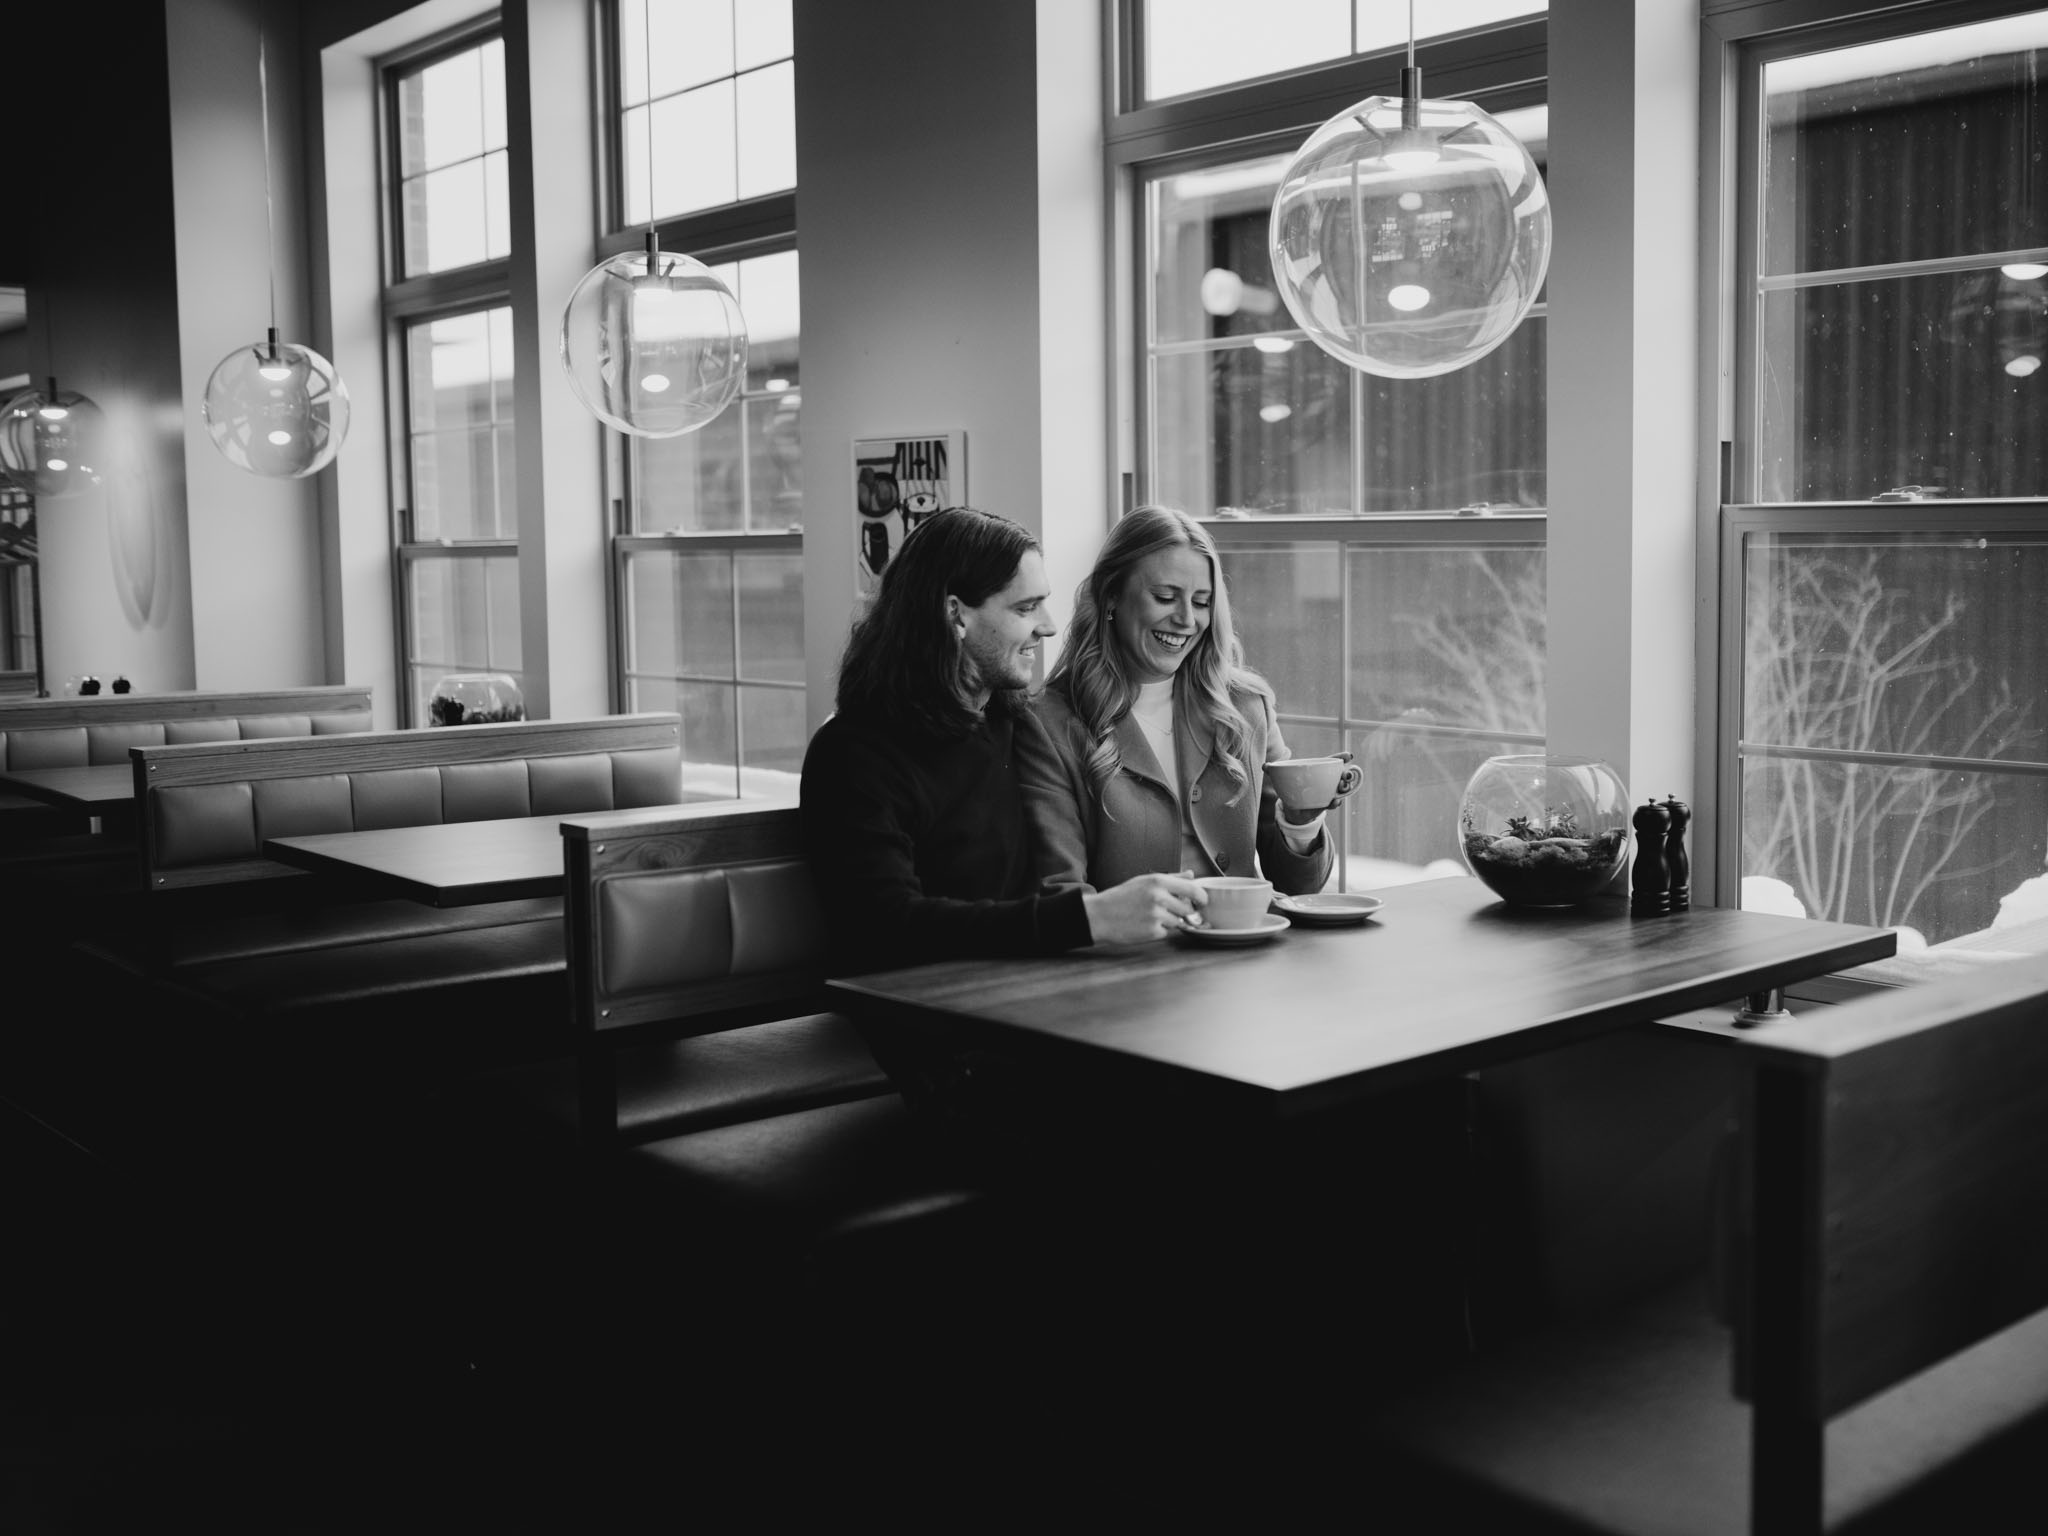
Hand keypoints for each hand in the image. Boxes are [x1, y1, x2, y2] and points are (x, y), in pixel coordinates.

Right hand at [1082, 872, 1206, 944]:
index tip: (1202, 902)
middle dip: (1181, 911)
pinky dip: (1158, 931)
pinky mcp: (1152, 932)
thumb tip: (1192, 875)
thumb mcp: (1143, 881)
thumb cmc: (1121, 897)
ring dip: (1168, 922)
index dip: (1201, 897)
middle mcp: (1158, 897)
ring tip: (1148, 917)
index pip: (1193, 889)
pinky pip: (1166, 933)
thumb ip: (1171, 878)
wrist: (1099, 916)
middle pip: (1187, 908)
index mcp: (1157, 881)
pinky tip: (1143, 925)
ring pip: (1177, 922)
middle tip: (1165, 910)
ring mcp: (1156, 915)